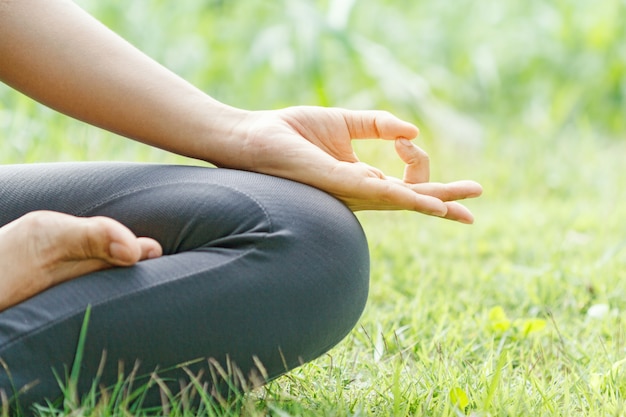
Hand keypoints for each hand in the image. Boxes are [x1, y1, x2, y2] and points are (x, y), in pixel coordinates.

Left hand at [223, 106, 481, 222]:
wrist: (253, 139)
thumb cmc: (290, 133)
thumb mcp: (343, 122)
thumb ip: (376, 124)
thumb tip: (412, 132)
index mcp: (362, 178)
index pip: (407, 180)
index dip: (419, 158)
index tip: (403, 137)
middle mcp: (360, 191)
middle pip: (412, 198)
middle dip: (445, 199)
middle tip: (476, 201)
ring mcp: (351, 192)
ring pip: (403, 201)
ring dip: (436, 204)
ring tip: (465, 210)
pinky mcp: (339, 184)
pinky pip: (381, 194)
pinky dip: (410, 199)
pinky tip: (432, 205)